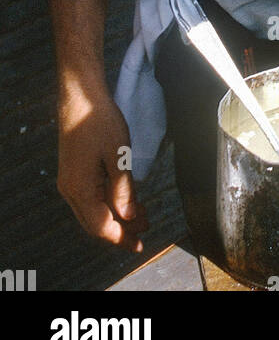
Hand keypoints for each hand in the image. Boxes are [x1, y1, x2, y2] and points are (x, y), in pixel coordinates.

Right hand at [56, 88, 146, 251]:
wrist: (80, 95)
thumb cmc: (99, 120)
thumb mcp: (118, 155)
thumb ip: (123, 189)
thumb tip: (129, 216)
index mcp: (79, 188)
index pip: (101, 226)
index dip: (121, 237)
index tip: (140, 244)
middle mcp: (71, 190)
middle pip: (95, 222)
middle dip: (122, 229)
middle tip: (146, 228)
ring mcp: (71, 182)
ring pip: (94, 210)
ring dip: (117, 215)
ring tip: (142, 214)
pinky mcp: (75, 173)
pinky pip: (92, 197)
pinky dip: (110, 202)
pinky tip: (127, 198)